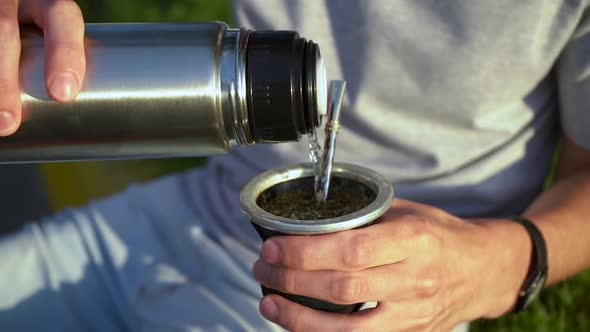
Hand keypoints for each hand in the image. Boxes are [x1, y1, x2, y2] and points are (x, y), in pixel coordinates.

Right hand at [0, 0, 84, 135]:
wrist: (12, 13)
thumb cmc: (44, 35)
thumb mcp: (57, 35)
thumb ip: (66, 62)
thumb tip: (86, 124)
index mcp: (49, 2)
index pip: (62, 18)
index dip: (65, 54)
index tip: (63, 94)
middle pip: (5, 32)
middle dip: (4, 80)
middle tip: (9, 122)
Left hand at [252, 199, 532, 330]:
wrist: (484, 270)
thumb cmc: (440, 235)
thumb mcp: (408, 212)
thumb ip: (364, 216)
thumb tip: (310, 218)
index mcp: (413, 240)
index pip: (351, 249)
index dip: (306, 252)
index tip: (273, 246)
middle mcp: (414, 280)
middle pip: (343, 287)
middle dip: (293, 280)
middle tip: (262, 269)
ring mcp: (413, 314)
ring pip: (348, 327)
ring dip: (300, 317)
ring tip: (268, 302)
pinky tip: (299, 324)